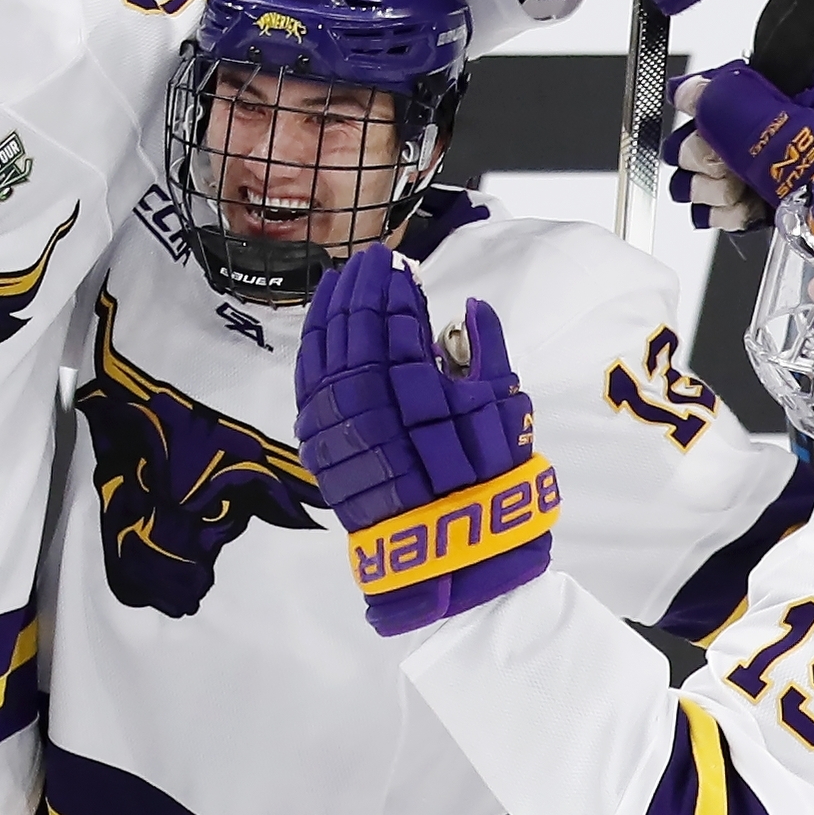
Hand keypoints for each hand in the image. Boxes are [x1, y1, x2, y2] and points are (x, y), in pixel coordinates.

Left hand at [293, 244, 557, 635]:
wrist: (449, 554)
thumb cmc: (489, 482)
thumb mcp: (505, 410)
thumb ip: (486, 349)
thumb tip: (469, 305)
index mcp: (416, 378)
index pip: (396, 313)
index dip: (395, 283)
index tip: (398, 261)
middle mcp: (367, 393)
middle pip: (354, 324)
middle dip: (359, 286)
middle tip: (366, 260)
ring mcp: (337, 420)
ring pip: (323, 350)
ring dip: (329, 311)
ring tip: (337, 282)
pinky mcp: (321, 447)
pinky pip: (308, 386)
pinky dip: (311, 353)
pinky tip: (318, 334)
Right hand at [665, 61, 813, 230]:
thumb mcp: (784, 121)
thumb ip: (727, 100)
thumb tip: (685, 89)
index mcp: (774, 94)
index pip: (710, 91)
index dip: (701, 110)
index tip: (707, 126)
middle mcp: (763, 129)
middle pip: (693, 137)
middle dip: (702, 155)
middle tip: (729, 165)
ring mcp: (758, 170)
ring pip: (696, 176)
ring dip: (710, 187)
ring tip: (739, 190)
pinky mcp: (760, 205)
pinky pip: (714, 209)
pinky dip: (724, 212)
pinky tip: (746, 209)